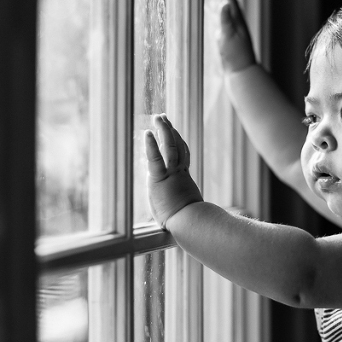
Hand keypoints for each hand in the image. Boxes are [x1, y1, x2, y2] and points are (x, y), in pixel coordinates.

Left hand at [145, 114, 202, 228]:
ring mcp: (171, 174)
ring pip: (170, 147)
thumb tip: (194, 215)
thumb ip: (187, 207)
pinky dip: (151, 145)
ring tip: (159, 117)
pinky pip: (156, 158)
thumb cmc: (191, 223)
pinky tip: (147, 133)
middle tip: (164, 118)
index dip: (178, 143)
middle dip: (170, 131)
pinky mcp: (160, 179)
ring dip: (164, 130)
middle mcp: (179, 173)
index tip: (174, 133)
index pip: (182, 156)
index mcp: (184, 179)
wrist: (191, 224)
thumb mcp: (188, 211)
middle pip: (177, 146)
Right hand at [217, 0, 256, 72]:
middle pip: (230, 2)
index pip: (230, 0)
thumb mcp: (229, 37)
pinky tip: (216, 11)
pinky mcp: (227, 38)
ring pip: (227, 11)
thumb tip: (225, 4)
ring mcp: (232, 30)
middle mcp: (236, 24)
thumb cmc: (235, 56)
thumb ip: (226, 20)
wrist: (241, 71)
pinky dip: (218, 13)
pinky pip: (222, 21)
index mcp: (237, 21)